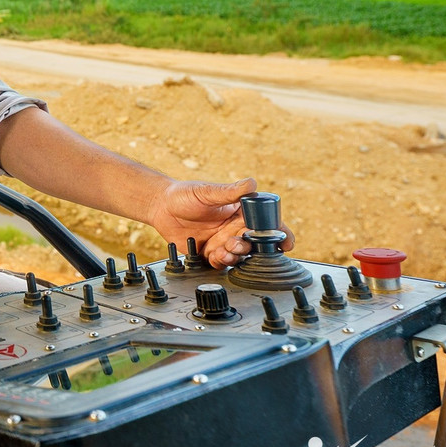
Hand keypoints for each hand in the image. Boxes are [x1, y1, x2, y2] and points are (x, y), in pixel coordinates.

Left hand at [147, 178, 294, 268]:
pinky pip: (222, 263)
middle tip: (238, 242)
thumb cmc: (184, 194)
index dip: (279, 233)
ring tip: (225, 248)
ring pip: (240, 255)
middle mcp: (235, 228)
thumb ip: (229, 191)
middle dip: (253, 247)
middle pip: (255, 243)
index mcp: (240, 212)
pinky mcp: (210, 253)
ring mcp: (223, 242)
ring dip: (237, 255)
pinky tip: (215, 254)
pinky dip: (222, 262)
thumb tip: (252, 183)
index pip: (266, 223)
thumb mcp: (207, 191)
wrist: (160, 207)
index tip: (285, 241)